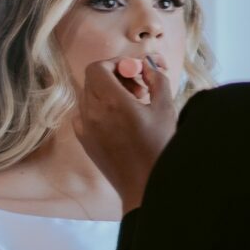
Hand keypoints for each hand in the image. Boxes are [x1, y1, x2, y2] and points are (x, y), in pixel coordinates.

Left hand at [73, 56, 176, 211]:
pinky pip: (85, 114)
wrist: (144, 185)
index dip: (115, 64)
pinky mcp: (84, 140)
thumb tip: (148, 67)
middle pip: (93, 80)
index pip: (97, 68)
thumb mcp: (164, 108)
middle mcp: (92, 112)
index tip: (133, 72)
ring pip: (89, 96)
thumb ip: (156, 80)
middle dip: (114, 77)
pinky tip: (119, 121)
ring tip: (132, 106)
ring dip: (107, 93)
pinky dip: (99, 109)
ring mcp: (85, 127)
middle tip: (137, 89)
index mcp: (112, 102)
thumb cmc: (158, 147)